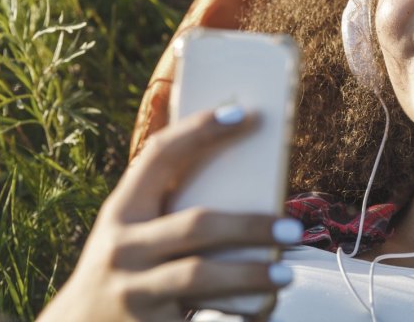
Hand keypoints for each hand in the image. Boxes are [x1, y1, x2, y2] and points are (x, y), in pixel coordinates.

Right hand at [36, 106, 301, 321]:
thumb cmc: (125, 268)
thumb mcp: (132, 233)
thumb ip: (169, 209)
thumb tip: (249, 183)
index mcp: (122, 210)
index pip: (160, 155)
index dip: (199, 130)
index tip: (242, 113)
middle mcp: (122, 246)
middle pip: (196, 225)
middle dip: (249, 224)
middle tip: (292, 228)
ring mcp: (132, 289)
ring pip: (199, 276)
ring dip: (250, 273)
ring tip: (286, 274)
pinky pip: (200, 316)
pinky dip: (236, 311)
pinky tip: (265, 307)